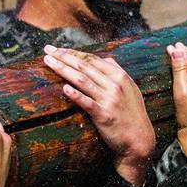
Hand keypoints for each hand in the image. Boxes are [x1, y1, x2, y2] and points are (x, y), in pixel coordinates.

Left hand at [43, 45, 154, 185]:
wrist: (139, 138)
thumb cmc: (132, 112)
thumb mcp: (130, 88)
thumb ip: (118, 72)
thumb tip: (107, 58)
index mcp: (119, 75)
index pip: (91, 59)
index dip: (73, 52)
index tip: (57, 49)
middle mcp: (114, 84)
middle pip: (84, 66)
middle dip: (63, 56)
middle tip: (47, 50)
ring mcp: (109, 99)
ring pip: (82, 80)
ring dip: (63, 69)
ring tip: (48, 62)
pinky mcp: (104, 115)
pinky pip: (87, 103)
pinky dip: (76, 95)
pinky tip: (64, 88)